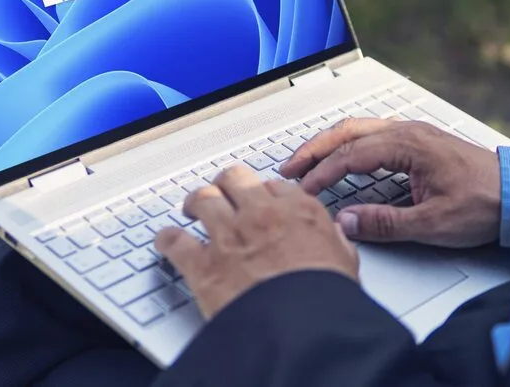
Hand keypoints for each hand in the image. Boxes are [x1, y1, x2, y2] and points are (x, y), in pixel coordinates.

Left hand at [154, 165, 358, 319]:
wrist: (303, 330)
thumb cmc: (325, 301)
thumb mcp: (344, 263)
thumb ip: (333, 242)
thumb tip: (333, 237)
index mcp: (298, 211)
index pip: (274, 185)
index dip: (263, 191)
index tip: (260, 198)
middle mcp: (260, 215)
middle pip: (234, 179)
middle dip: (227, 184)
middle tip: (223, 192)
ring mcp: (229, 237)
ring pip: (203, 200)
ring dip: (196, 202)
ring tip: (192, 207)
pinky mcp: (204, 266)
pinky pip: (175, 241)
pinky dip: (167, 240)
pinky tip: (165, 240)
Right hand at [279, 118, 500, 247]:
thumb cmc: (484, 202)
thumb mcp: (433, 222)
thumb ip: (385, 223)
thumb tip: (346, 222)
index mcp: (408, 145)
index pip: (350, 155)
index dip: (321, 173)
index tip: (301, 190)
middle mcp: (407, 132)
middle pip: (346, 132)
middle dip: (313, 149)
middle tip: (288, 168)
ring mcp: (412, 133)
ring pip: (357, 129)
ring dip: (328, 144)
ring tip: (305, 161)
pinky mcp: (417, 141)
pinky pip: (371, 134)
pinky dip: (347, 144)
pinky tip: (340, 157)